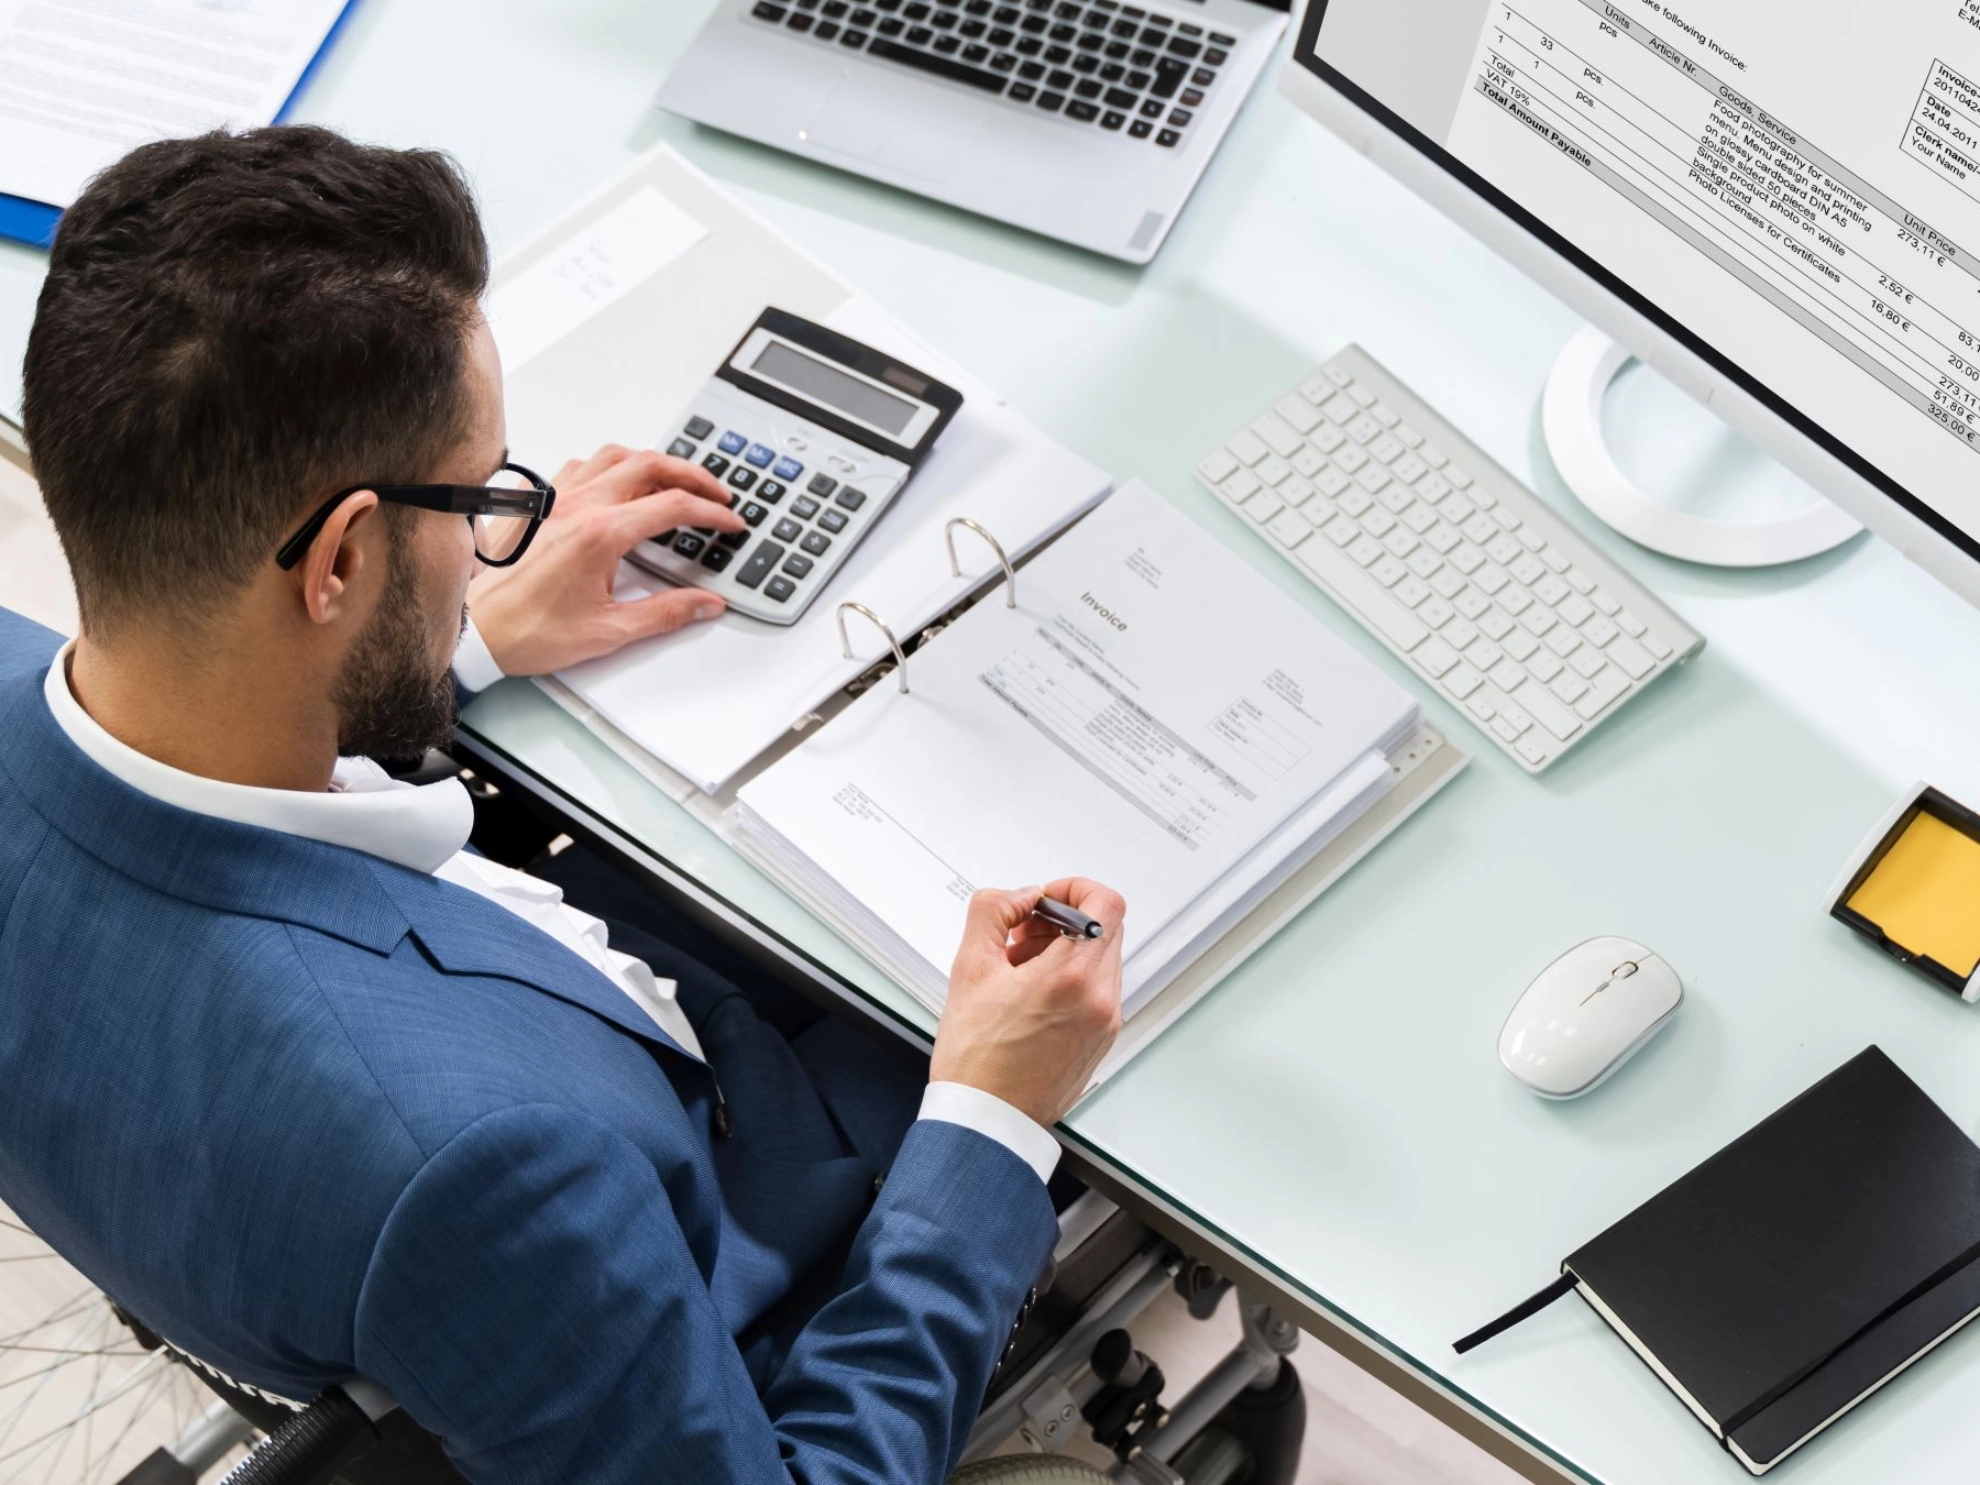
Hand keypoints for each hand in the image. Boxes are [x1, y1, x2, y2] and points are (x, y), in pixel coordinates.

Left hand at [468, 445, 745, 676]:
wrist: (476, 630)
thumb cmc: (528, 630)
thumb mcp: (610, 631)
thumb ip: (666, 614)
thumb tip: (704, 605)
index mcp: (600, 533)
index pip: (673, 507)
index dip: (712, 513)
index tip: (729, 522)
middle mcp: (578, 505)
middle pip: (651, 465)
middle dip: (693, 475)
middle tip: (716, 492)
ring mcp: (556, 498)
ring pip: (616, 456)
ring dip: (654, 462)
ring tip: (677, 479)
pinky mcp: (539, 502)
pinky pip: (581, 464)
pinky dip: (611, 465)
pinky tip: (619, 481)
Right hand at [931, 878, 1126, 1126]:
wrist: (988, 1121)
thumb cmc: (977, 1060)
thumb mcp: (969, 968)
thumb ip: (993, 911)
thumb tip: (1019, 895)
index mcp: (1072, 977)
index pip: (1106, 903)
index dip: (1074, 887)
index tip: (1043, 901)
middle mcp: (1100, 1000)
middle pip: (1104, 928)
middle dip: (1061, 919)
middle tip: (1021, 935)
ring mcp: (1106, 1022)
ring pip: (1101, 958)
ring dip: (1064, 949)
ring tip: (1019, 971)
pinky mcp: (1102, 1039)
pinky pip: (1097, 990)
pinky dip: (1070, 979)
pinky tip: (1029, 996)